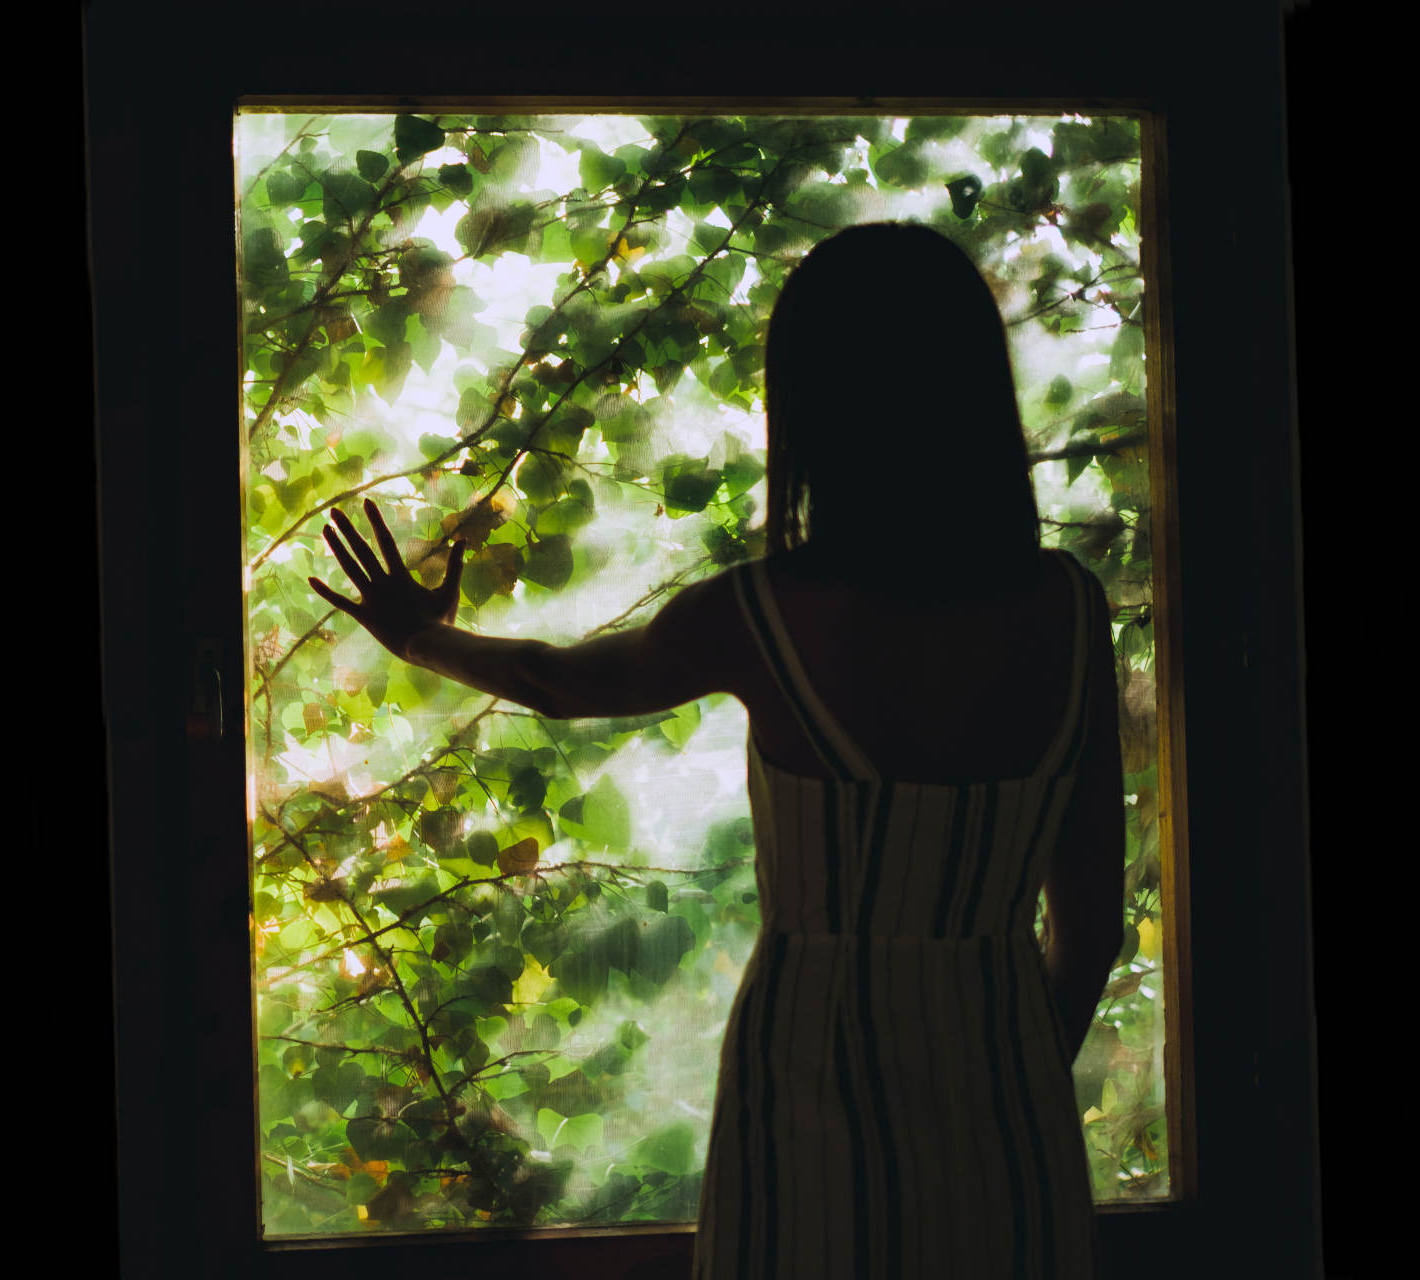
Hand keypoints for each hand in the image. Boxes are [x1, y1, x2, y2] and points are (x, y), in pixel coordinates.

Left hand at [308, 498, 466, 660]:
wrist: (426, 648)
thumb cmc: (440, 621)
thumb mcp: (449, 590)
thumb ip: (455, 565)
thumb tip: (463, 539)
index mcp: (400, 576)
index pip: (386, 541)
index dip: (375, 521)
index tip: (366, 502)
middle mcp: (382, 584)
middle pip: (361, 550)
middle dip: (347, 529)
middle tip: (333, 510)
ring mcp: (371, 599)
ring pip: (349, 569)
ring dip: (336, 548)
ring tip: (324, 530)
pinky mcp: (363, 616)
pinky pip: (340, 602)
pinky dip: (325, 591)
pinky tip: (310, 579)